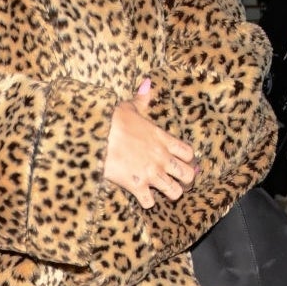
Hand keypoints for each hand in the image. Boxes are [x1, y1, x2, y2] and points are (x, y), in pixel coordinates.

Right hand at [104, 78, 197, 208]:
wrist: (98, 134)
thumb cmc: (113, 119)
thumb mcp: (129, 107)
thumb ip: (142, 99)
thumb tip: (147, 83)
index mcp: (162, 138)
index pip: (188, 153)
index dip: (186, 158)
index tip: (178, 160)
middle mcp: (161, 157)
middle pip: (188, 175)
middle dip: (183, 178)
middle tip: (173, 178)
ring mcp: (151, 173)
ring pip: (175, 192)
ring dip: (168, 191)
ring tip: (158, 188)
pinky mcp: (137, 186)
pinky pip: (150, 203)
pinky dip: (146, 201)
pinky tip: (139, 194)